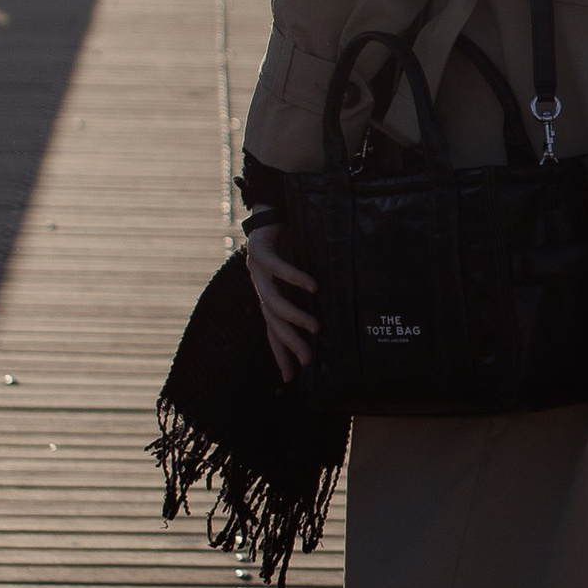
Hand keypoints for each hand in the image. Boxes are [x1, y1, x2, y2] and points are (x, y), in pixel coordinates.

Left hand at [244, 222, 318, 382]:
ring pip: (272, 301)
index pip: (272, 331)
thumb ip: (307, 295)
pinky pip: (278, 268)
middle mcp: (260, 286)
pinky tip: (313, 286)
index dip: (280, 354)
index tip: (290, 378)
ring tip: (314, 327)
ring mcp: (257, 270)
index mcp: (268, 295)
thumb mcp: (298, 274)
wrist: (271, 208)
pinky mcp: (260, 250)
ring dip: (293, 317)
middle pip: (272, 323)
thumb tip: (330, 318)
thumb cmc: (290, 242)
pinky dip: (295, 278)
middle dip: (290, 343)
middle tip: (308, 360)